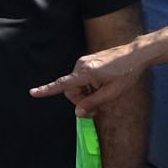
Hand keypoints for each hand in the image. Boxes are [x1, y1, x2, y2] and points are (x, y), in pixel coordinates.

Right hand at [33, 42, 149, 115]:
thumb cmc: (126, 73)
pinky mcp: (87, 62)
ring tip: (103, 94)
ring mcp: (83, 62)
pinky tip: (102, 85)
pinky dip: (88, 86)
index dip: (47, 90)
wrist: (135, 55)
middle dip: (81, 100)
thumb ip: (93, 104)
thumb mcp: (112, 93)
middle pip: (71, 90)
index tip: (33, 93)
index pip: (63, 84)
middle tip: (97, 108)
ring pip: (76, 85)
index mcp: (86, 72)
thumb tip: (78, 113)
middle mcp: (81, 65)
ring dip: (86, 93)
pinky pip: (81, 79)